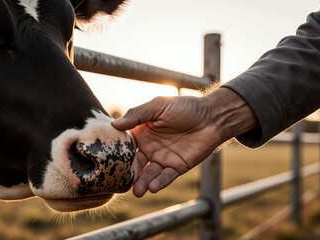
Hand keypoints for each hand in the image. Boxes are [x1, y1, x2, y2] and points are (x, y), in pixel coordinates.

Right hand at [112, 87, 257, 196]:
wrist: (212, 117)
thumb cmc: (185, 107)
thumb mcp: (158, 106)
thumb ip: (137, 114)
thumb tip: (114, 124)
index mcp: (142, 132)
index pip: (126, 145)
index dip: (117, 153)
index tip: (107, 161)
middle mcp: (150, 148)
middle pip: (136, 163)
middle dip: (130, 174)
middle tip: (122, 182)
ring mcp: (163, 158)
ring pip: (149, 173)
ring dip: (143, 182)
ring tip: (138, 191)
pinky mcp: (177, 167)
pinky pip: (166, 177)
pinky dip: (160, 182)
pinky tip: (153, 187)